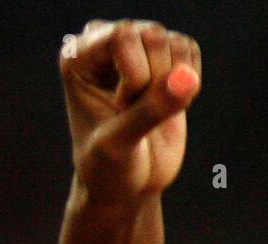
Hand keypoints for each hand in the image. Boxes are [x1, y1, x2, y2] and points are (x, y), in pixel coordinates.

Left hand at [61, 19, 200, 203]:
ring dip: (170, 85)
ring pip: (175, 43)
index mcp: (76, 58)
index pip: (121, 36)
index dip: (134, 75)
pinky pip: (191, 50)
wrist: (125, 183)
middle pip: (152, 35)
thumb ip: (148, 112)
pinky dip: (187, 83)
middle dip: (153, 82)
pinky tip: (166, 105)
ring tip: (145, 111)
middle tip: (131, 113)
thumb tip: (186, 80)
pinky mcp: (166, 57)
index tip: (119, 108)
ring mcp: (137, 47)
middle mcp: (104, 44)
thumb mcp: (118, 146)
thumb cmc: (107, 167)